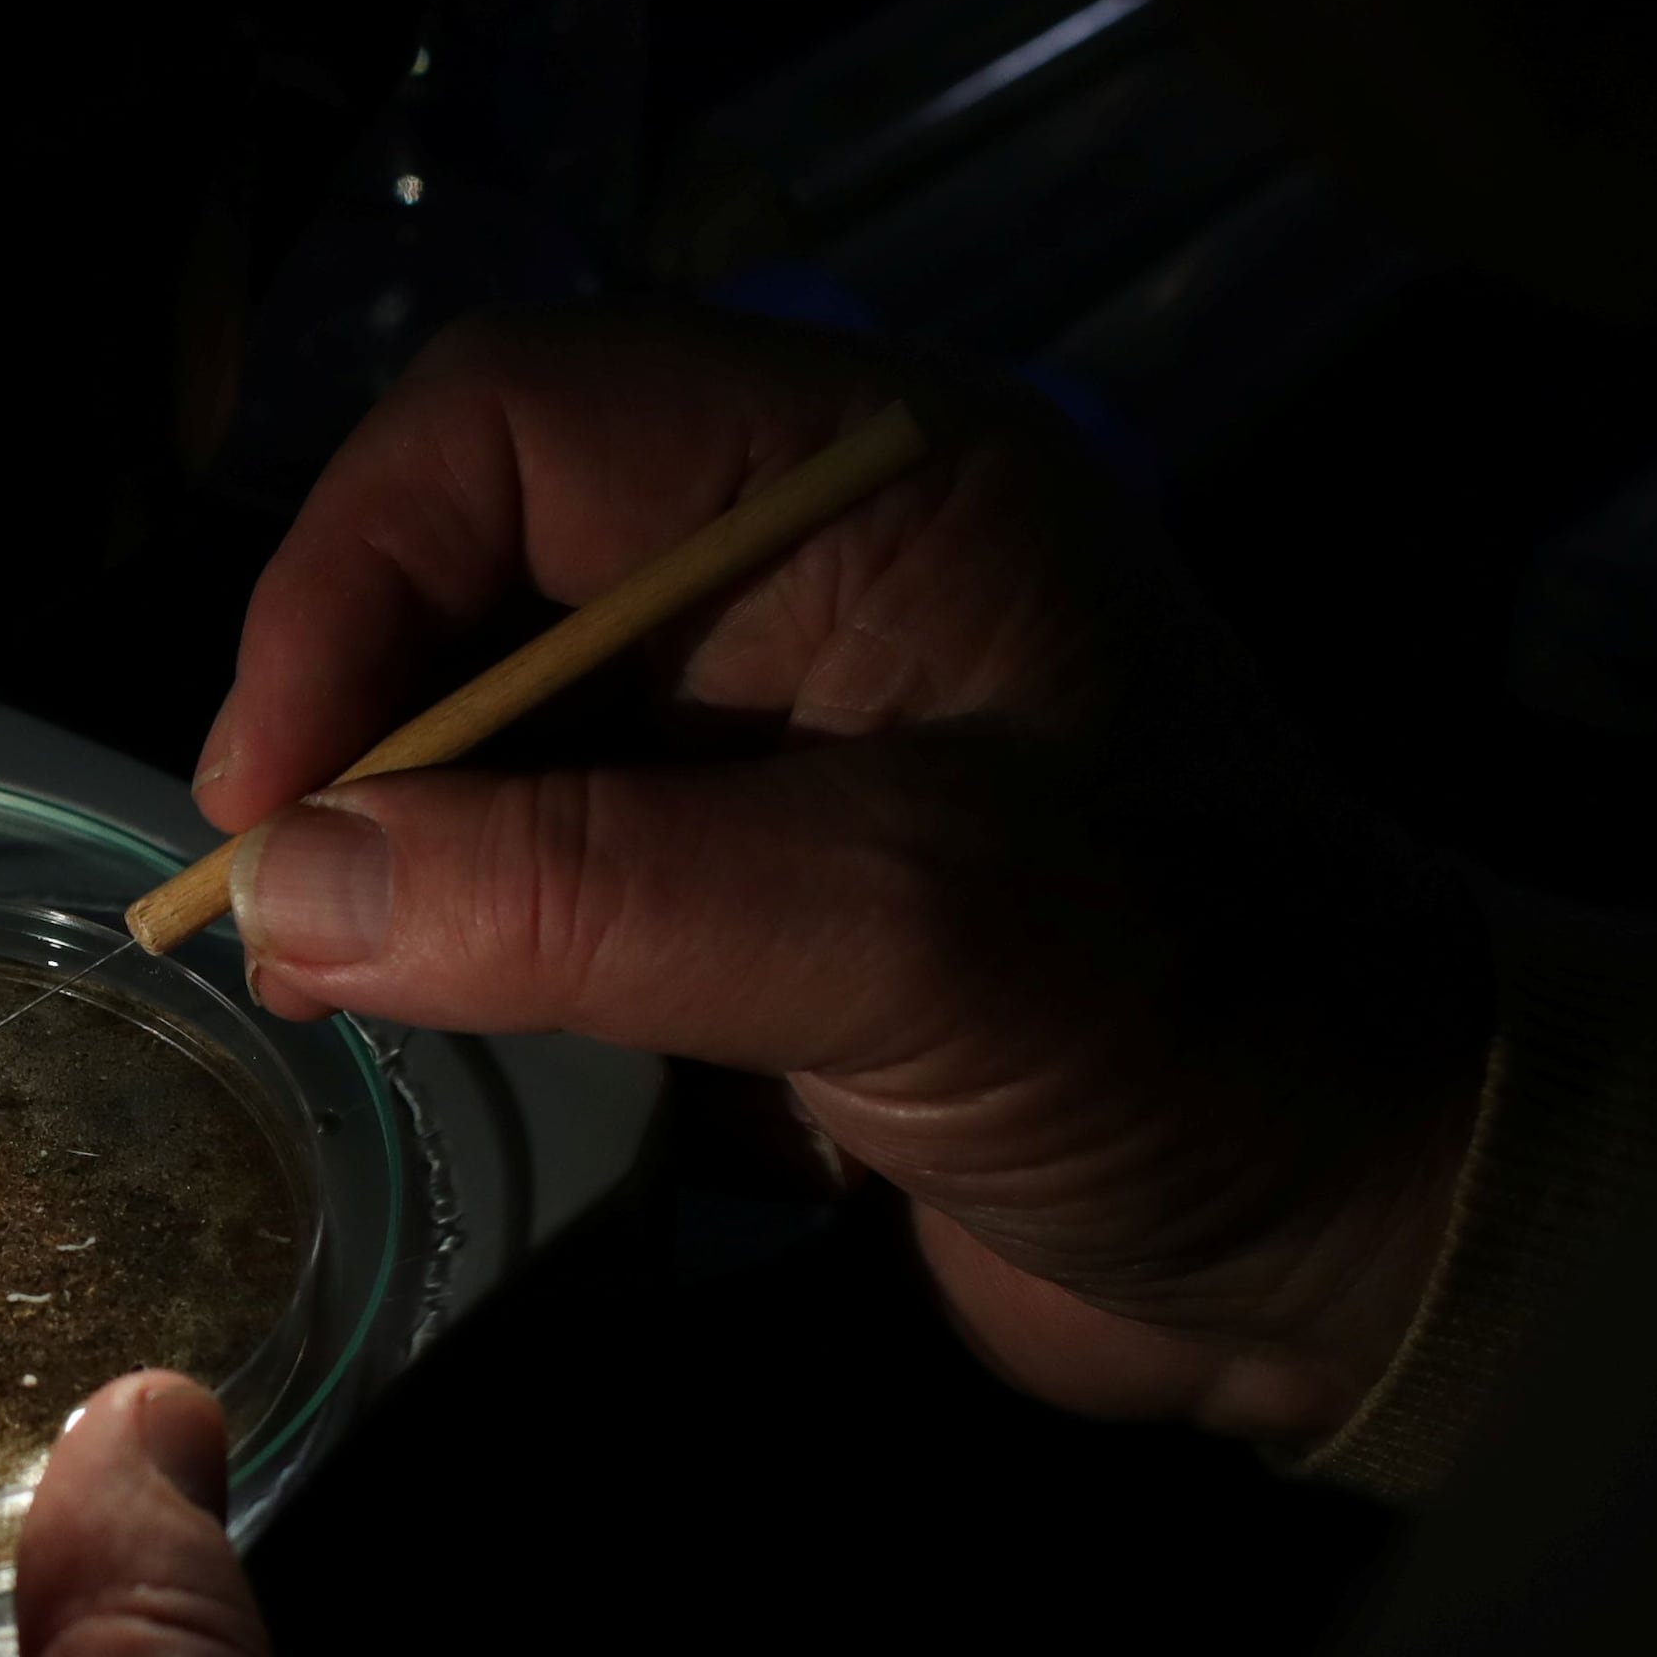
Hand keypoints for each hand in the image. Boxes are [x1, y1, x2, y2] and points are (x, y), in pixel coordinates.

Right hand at [201, 307, 1486, 1443]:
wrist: (1377, 1235)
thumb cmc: (1201, 1030)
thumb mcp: (906, 934)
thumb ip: (593, 896)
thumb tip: (287, 889)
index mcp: (866, 477)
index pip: (510, 421)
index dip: (351, 575)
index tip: (279, 793)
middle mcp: (799, 571)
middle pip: (466, 562)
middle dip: (351, 719)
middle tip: (283, 908)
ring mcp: (772, 731)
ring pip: (481, 723)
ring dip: (391, 842)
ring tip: (335, 982)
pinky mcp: (750, 887)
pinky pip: (535, 865)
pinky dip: (457, 935)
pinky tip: (431, 1025)